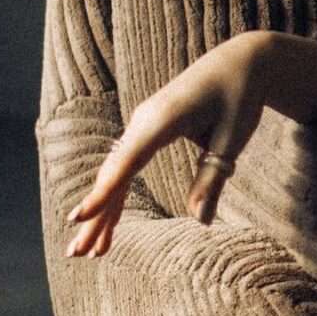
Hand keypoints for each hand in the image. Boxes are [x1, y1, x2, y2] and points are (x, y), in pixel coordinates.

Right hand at [64, 33, 276, 257]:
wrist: (240, 61)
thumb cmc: (240, 97)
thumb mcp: (233, 138)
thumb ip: (213, 177)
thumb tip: (200, 220)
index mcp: (164, 118)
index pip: (127, 162)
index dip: (103, 193)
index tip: (77, 217)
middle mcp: (144, 121)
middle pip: (113, 174)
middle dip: (94, 215)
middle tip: (76, 254)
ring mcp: (141, 126)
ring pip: (115, 174)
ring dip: (102, 212)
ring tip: (89, 252)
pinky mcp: (147, 132)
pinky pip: (126, 167)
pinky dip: (116, 196)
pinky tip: (109, 224)